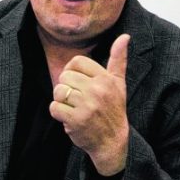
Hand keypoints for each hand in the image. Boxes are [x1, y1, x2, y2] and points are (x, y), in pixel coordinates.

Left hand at [50, 33, 130, 175]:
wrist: (113, 142)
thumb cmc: (114, 110)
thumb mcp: (119, 83)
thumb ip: (119, 59)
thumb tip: (125, 36)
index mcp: (105, 78)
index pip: (76, 62)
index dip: (71, 71)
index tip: (77, 82)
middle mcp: (97, 90)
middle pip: (64, 76)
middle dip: (65, 87)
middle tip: (75, 99)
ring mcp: (87, 105)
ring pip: (58, 91)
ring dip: (61, 101)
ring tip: (73, 108)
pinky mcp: (76, 120)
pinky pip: (54, 108)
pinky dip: (58, 114)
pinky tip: (69, 118)